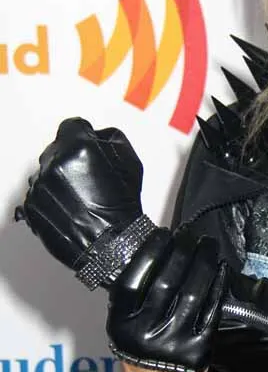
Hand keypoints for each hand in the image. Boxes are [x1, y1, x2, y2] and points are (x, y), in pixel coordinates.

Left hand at [15, 117, 150, 284]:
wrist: (113, 245)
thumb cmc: (122, 209)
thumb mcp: (130, 162)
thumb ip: (109, 139)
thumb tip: (96, 135)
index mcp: (79, 148)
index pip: (71, 126)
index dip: (82, 136)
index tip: (84, 146)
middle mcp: (55, 164)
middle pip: (56, 149)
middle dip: (69, 159)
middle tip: (86, 178)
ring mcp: (40, 186)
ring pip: (44, 172)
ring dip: (57, 179)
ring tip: (79, 197)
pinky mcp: (32, 206)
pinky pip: (37, 194)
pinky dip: (49, 199)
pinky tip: (68, 208)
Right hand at [107, 229, 225, 371]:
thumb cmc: (141, 352)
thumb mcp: (126, 327)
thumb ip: (136, 298)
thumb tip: (158, 252)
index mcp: (122, 325)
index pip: (133, 280)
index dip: (149, 253)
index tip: (163, 235)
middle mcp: (145, 335)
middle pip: (166, 283)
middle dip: (182, 253)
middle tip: (190, 236)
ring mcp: (173, 343)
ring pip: (192, 293)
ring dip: (203, 264)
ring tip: (207, 246)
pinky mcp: (198, 350)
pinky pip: (211, 310)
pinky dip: (217, 286)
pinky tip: (219, 269)